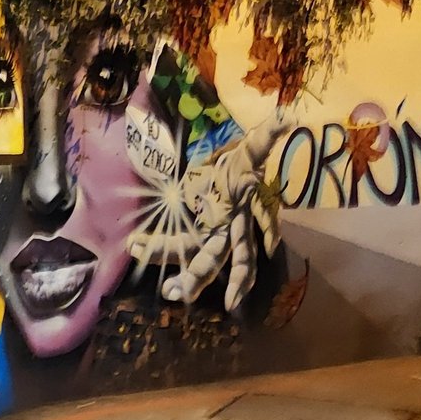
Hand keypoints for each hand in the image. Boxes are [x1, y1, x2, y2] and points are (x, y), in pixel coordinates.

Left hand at [127, 120, 286, 311]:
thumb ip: (267, 135)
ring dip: (163, 254)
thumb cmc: (239, 161)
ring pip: (186, 251)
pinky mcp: (188, 222)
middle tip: (173, 294)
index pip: (244, 254)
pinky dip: (153, 244)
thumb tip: (286, 116)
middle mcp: (222, 228)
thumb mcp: (251, 148)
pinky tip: (134, 246)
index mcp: (241, 218)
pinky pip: (170, 237)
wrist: (227, 158)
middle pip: (211, 259)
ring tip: (139, 254)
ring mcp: (203, 228)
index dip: (240, 277)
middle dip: (194, 277)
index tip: (232, 302)